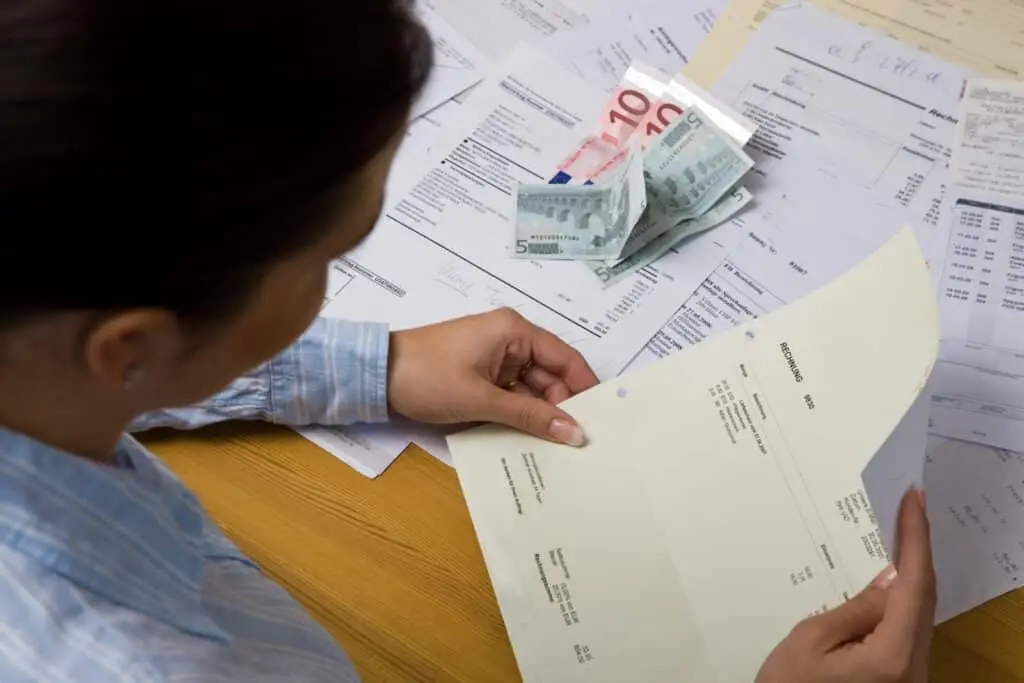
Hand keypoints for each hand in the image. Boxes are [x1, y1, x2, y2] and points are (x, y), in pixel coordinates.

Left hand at [387, 308, 599, 444]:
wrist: (375, 376)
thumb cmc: (428, 377)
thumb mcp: (482, 400)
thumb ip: (530, 417)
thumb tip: (574, 433)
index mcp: (514, 332)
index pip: (565, 358)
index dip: (586, 388)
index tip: (604, 419)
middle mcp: (510, 340)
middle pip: (550, 376)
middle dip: (562, 408)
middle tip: (580, 445)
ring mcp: (495, 359)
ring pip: (532, 390)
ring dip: (540, 416)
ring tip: (560, 450)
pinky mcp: (481, 376)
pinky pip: (512, 396)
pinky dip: (520, 415)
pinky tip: (531, 441)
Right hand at [756, 488, 935, 682]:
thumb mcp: (811, 640)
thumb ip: (856, 608)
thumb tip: (891, 577)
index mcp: (890, 655)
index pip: (913, 584)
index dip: (916, 538)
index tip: (914, 500)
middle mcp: (912, 668)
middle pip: (926, 598)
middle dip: (920, 549)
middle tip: (911, 506)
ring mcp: (910, 677)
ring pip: (922, 613)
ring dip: (915, 572)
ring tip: (905, 532)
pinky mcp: (901, 679)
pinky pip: (911, 628)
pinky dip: (907, 597)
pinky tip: (897, 577)